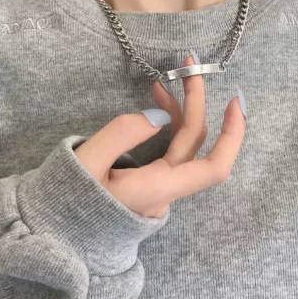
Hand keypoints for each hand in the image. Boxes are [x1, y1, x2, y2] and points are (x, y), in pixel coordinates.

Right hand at [74, 54, 245, 218]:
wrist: (61, 232)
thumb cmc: (67, 200)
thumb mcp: (86, 162)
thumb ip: (121, 135)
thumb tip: (157, 116)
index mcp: (156, 189)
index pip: (212, 168)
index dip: (231, 136)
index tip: (235, 102)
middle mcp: (167, 189)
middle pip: (195, 143)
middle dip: (195, 102)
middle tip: (189, 66)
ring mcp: (163, 186)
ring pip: (183, 145)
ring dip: (179, 110)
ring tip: (164, 84)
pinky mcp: (154, 181)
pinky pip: (171, 150)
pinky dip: (168, 124)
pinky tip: (159, 104)